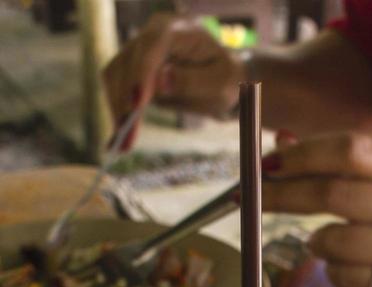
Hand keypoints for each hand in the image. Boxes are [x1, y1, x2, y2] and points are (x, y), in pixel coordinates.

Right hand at [103, 14, 243, 131]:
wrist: (220, 79)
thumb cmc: (225, 78)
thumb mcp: (219, 83)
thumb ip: (192, 81)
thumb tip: (161, 82)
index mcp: (177, 29)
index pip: (152, 46)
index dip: (142, 73)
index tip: (138, 104)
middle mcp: (152, 34)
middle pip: (128, 61)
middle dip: (125, 99)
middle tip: (128, 135)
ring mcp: (140, 50)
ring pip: (115, 74)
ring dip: (117, 108)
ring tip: (123, 142)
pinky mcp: (132, 69)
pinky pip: (116, 87)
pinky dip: (117, 110)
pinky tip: (119, 134)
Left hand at [261, 132, 371, 286]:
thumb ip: (347, 164)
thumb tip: (282, 143)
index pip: (352, 150)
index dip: (303, 155)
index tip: (267, 163)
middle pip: (334, 194)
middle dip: (284, 195)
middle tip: (253, 199)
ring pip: (333, 242)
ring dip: (316, 243)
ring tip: (328, 244)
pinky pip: (343, 279)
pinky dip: (335, 273)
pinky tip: (356, 271)